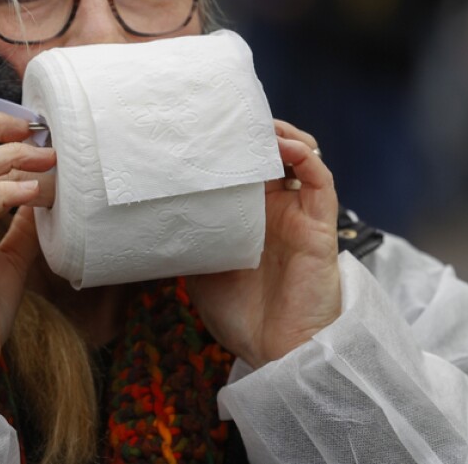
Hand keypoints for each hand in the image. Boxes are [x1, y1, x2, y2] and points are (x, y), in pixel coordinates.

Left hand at [187, 120, 340, 367]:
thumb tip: (147, 211)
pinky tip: (285, 146)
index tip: (199, 124)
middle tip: (223, 115)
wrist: (276, 352)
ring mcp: (299, 212)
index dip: (227, 142)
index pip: (242, 164)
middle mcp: (275, 207)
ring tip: (255, 125)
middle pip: (269, 151)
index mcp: (248, 214)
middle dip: (249, 129)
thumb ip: (187, 235)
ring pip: (299, 154)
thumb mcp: (199, 267)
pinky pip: (320, 179)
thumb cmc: (240, 314)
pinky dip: (305, 155)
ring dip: (279, 134)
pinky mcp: (319, 223)